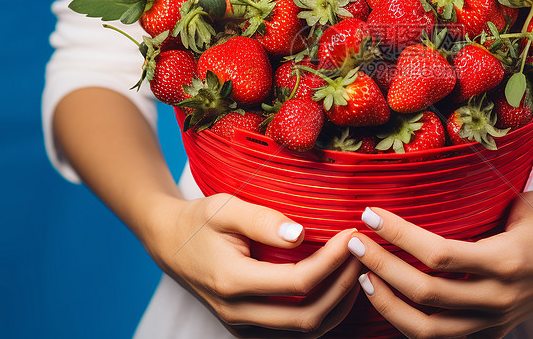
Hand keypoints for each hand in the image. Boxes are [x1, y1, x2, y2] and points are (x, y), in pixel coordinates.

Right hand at [144, 193, 360, 337]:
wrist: (169, 244)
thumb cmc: (198, 221)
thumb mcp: (223, 207)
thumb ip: (262, 220)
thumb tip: (301, 235)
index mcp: (232, 281)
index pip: (298, 282)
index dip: (333, 260)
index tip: (351, 234)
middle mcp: (238, 312)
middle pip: (307, 316)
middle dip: (344, 286)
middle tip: (363, 253)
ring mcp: (243, 326)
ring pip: (304, 332)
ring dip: (338, 305)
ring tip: (358, 271)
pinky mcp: (249, 328)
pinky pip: (295, 332)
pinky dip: (323, 314)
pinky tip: (338, 288)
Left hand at [347, 191, 532, 337]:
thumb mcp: (519, 203)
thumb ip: (477, 210)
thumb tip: (426, 193)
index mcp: (506, 260)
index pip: (438, 254)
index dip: (398, 236)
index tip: (370, 214)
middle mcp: (500, 297)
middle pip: (425, 294)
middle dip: (381, 267)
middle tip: (353, 242)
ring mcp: (498, 319)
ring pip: (430, 330)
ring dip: (389, 305)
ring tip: (363, 278)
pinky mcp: (497, 329)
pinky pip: (446, 338)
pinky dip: (412, 325)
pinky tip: (390, 304)